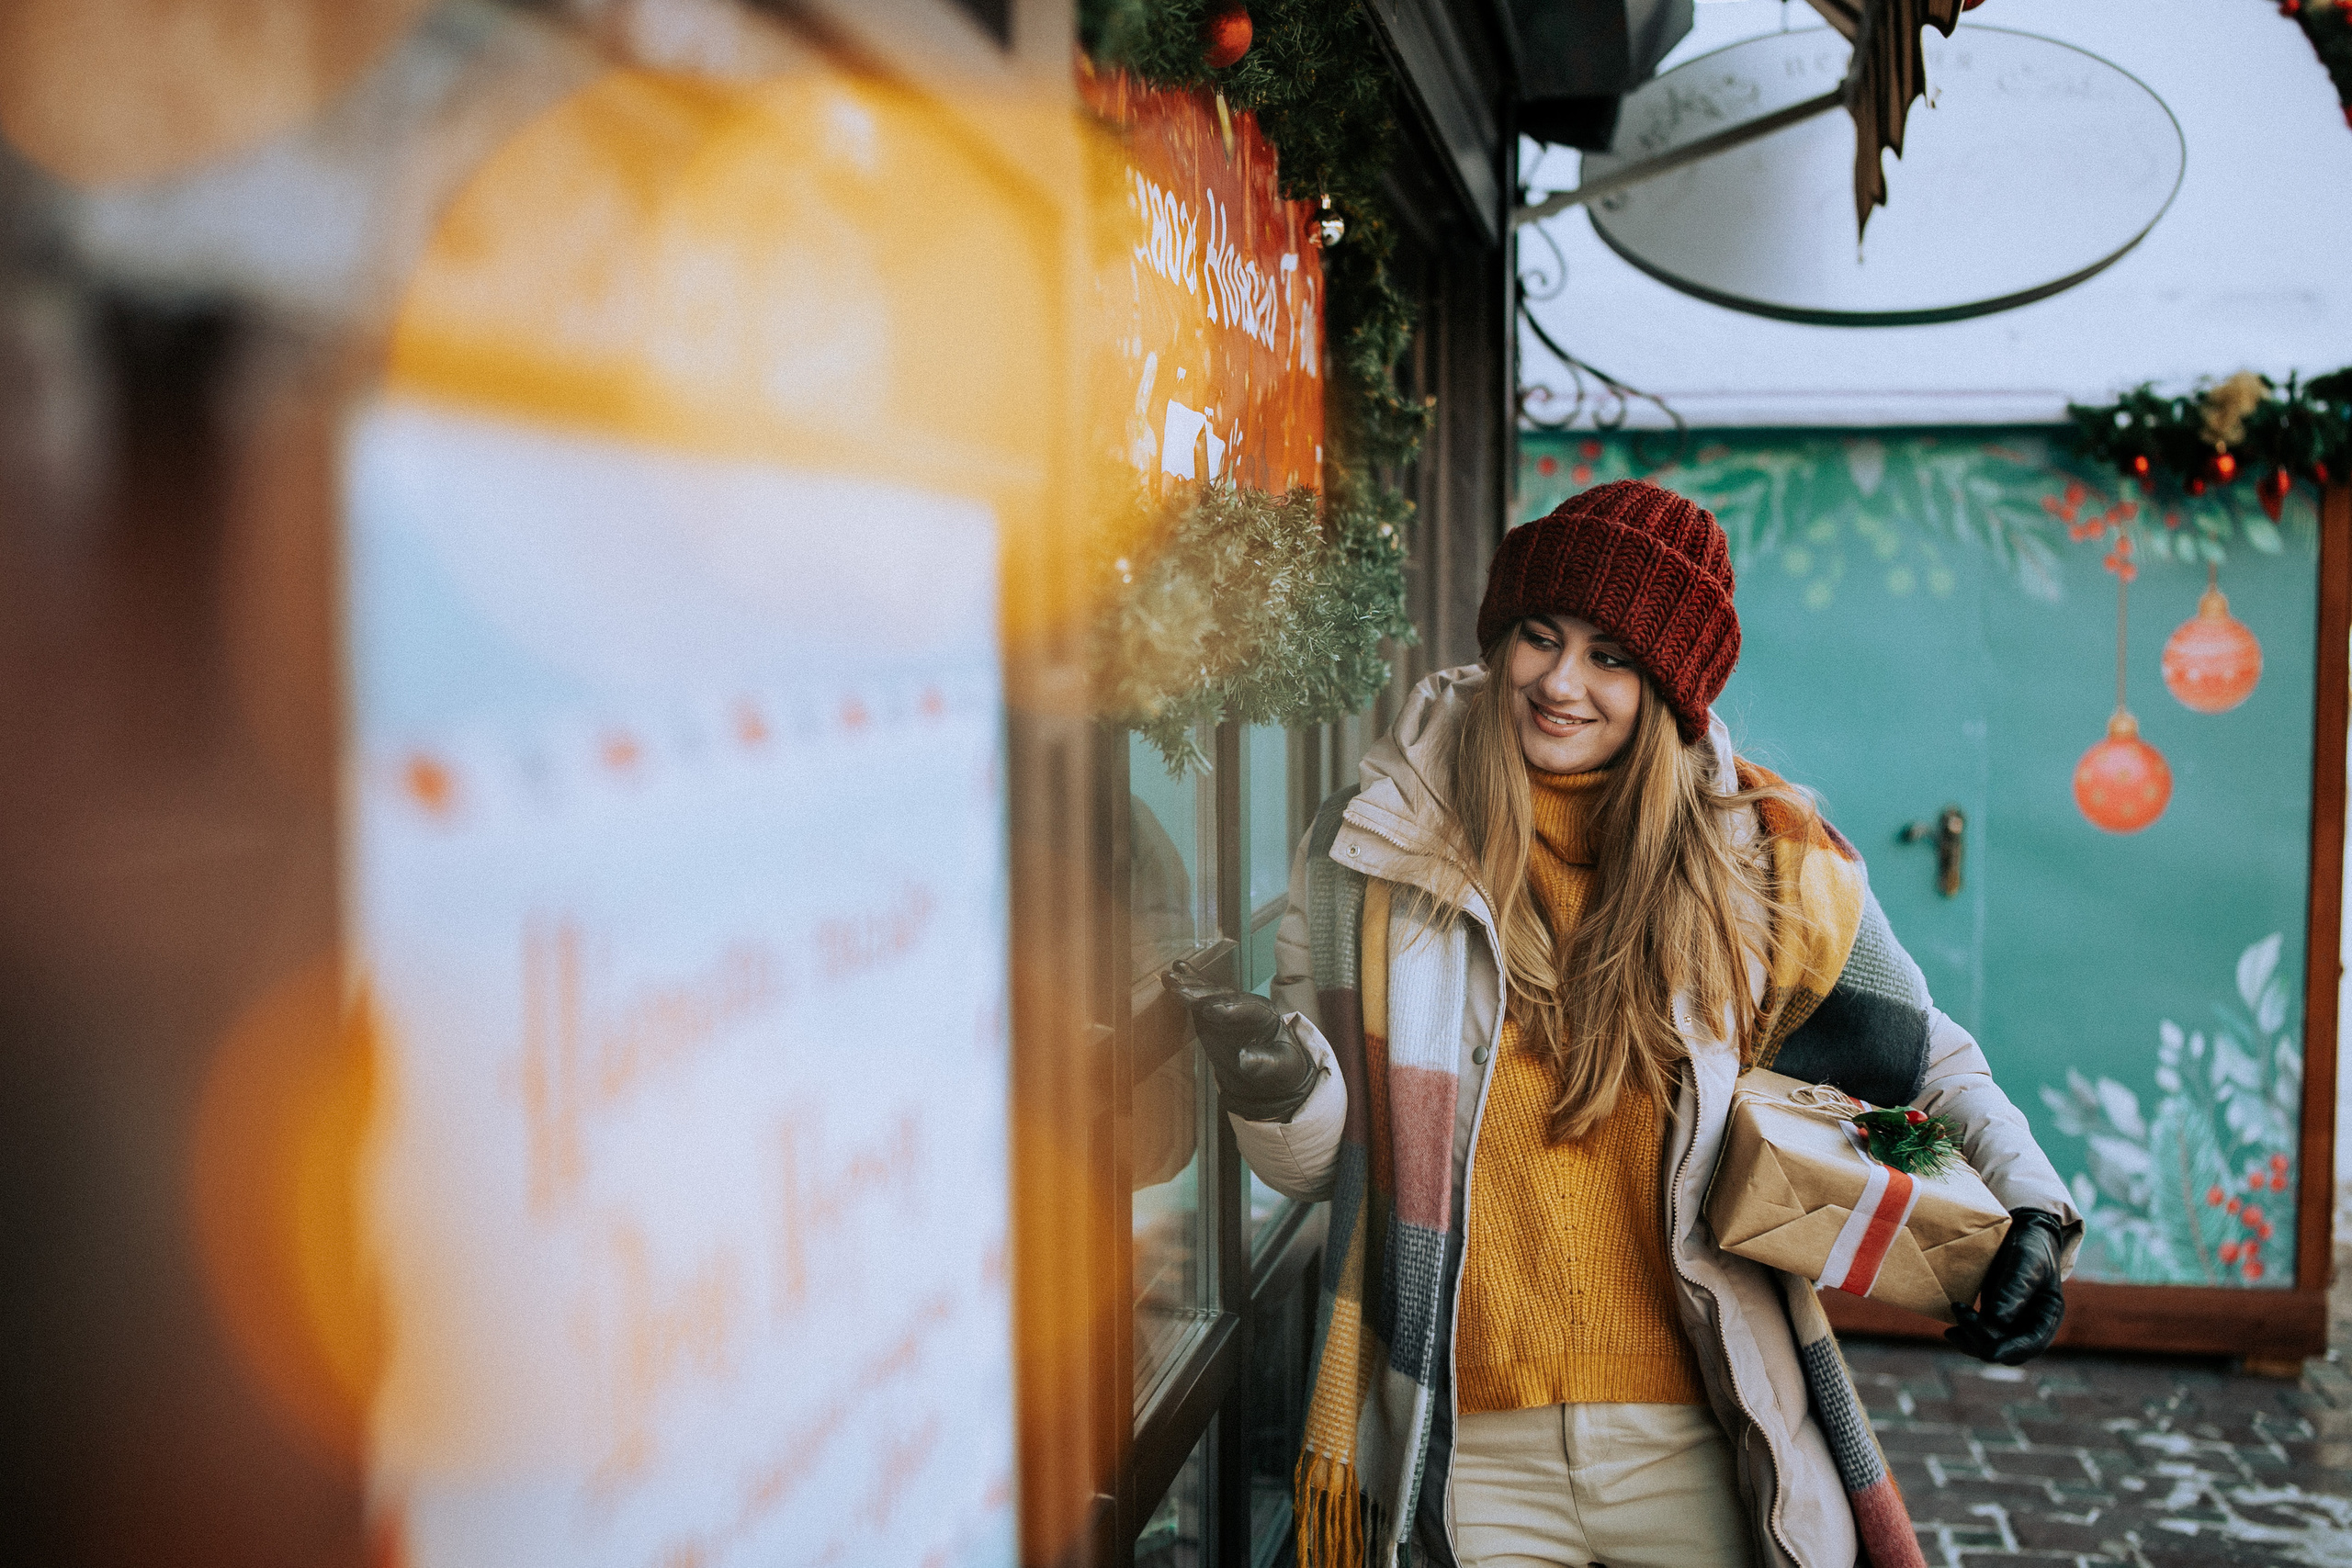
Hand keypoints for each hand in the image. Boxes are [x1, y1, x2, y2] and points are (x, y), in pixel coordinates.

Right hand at [1160, 960, 1321, 1122]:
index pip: (1245, 1008)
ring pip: (1208, 992)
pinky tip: (1176, 967)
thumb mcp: (1281, 1069)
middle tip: (1178, 989)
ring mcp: (1228, 1005)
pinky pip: (1201, 995)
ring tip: (1168, 977)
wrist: (1272, 1070)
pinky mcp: (1214, 1010)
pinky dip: (1189, 981)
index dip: (1225, 1008)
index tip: (1206, 1011)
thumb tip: (1242, 1058)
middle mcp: (1246, 1004)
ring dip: (1188, 984)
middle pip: (1222, 995)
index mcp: (1266, 1014)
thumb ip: (1263, 1063)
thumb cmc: (1280, 1068)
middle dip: (1199, 993)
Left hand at [1946, 1208, 2065, 1364]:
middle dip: (1985, 1341)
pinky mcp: (1998, 1318)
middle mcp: (2033, 1326)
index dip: (2009, 1349)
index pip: (2031, 1344)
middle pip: (2010, 1351)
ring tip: (1951, 1329)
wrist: (2024, 1234)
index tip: (1987, 1349)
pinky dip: (1969, 1335)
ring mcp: (2015, 1324)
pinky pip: (1984, 1336)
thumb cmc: (2030, 1246)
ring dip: (1973, 1341)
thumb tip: (1999, 1319)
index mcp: (2048, 1317)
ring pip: (1994, 1347)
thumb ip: (2015, 1288)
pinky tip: (1952, 1330)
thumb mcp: (2026, 1261)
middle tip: (1961, 1315)